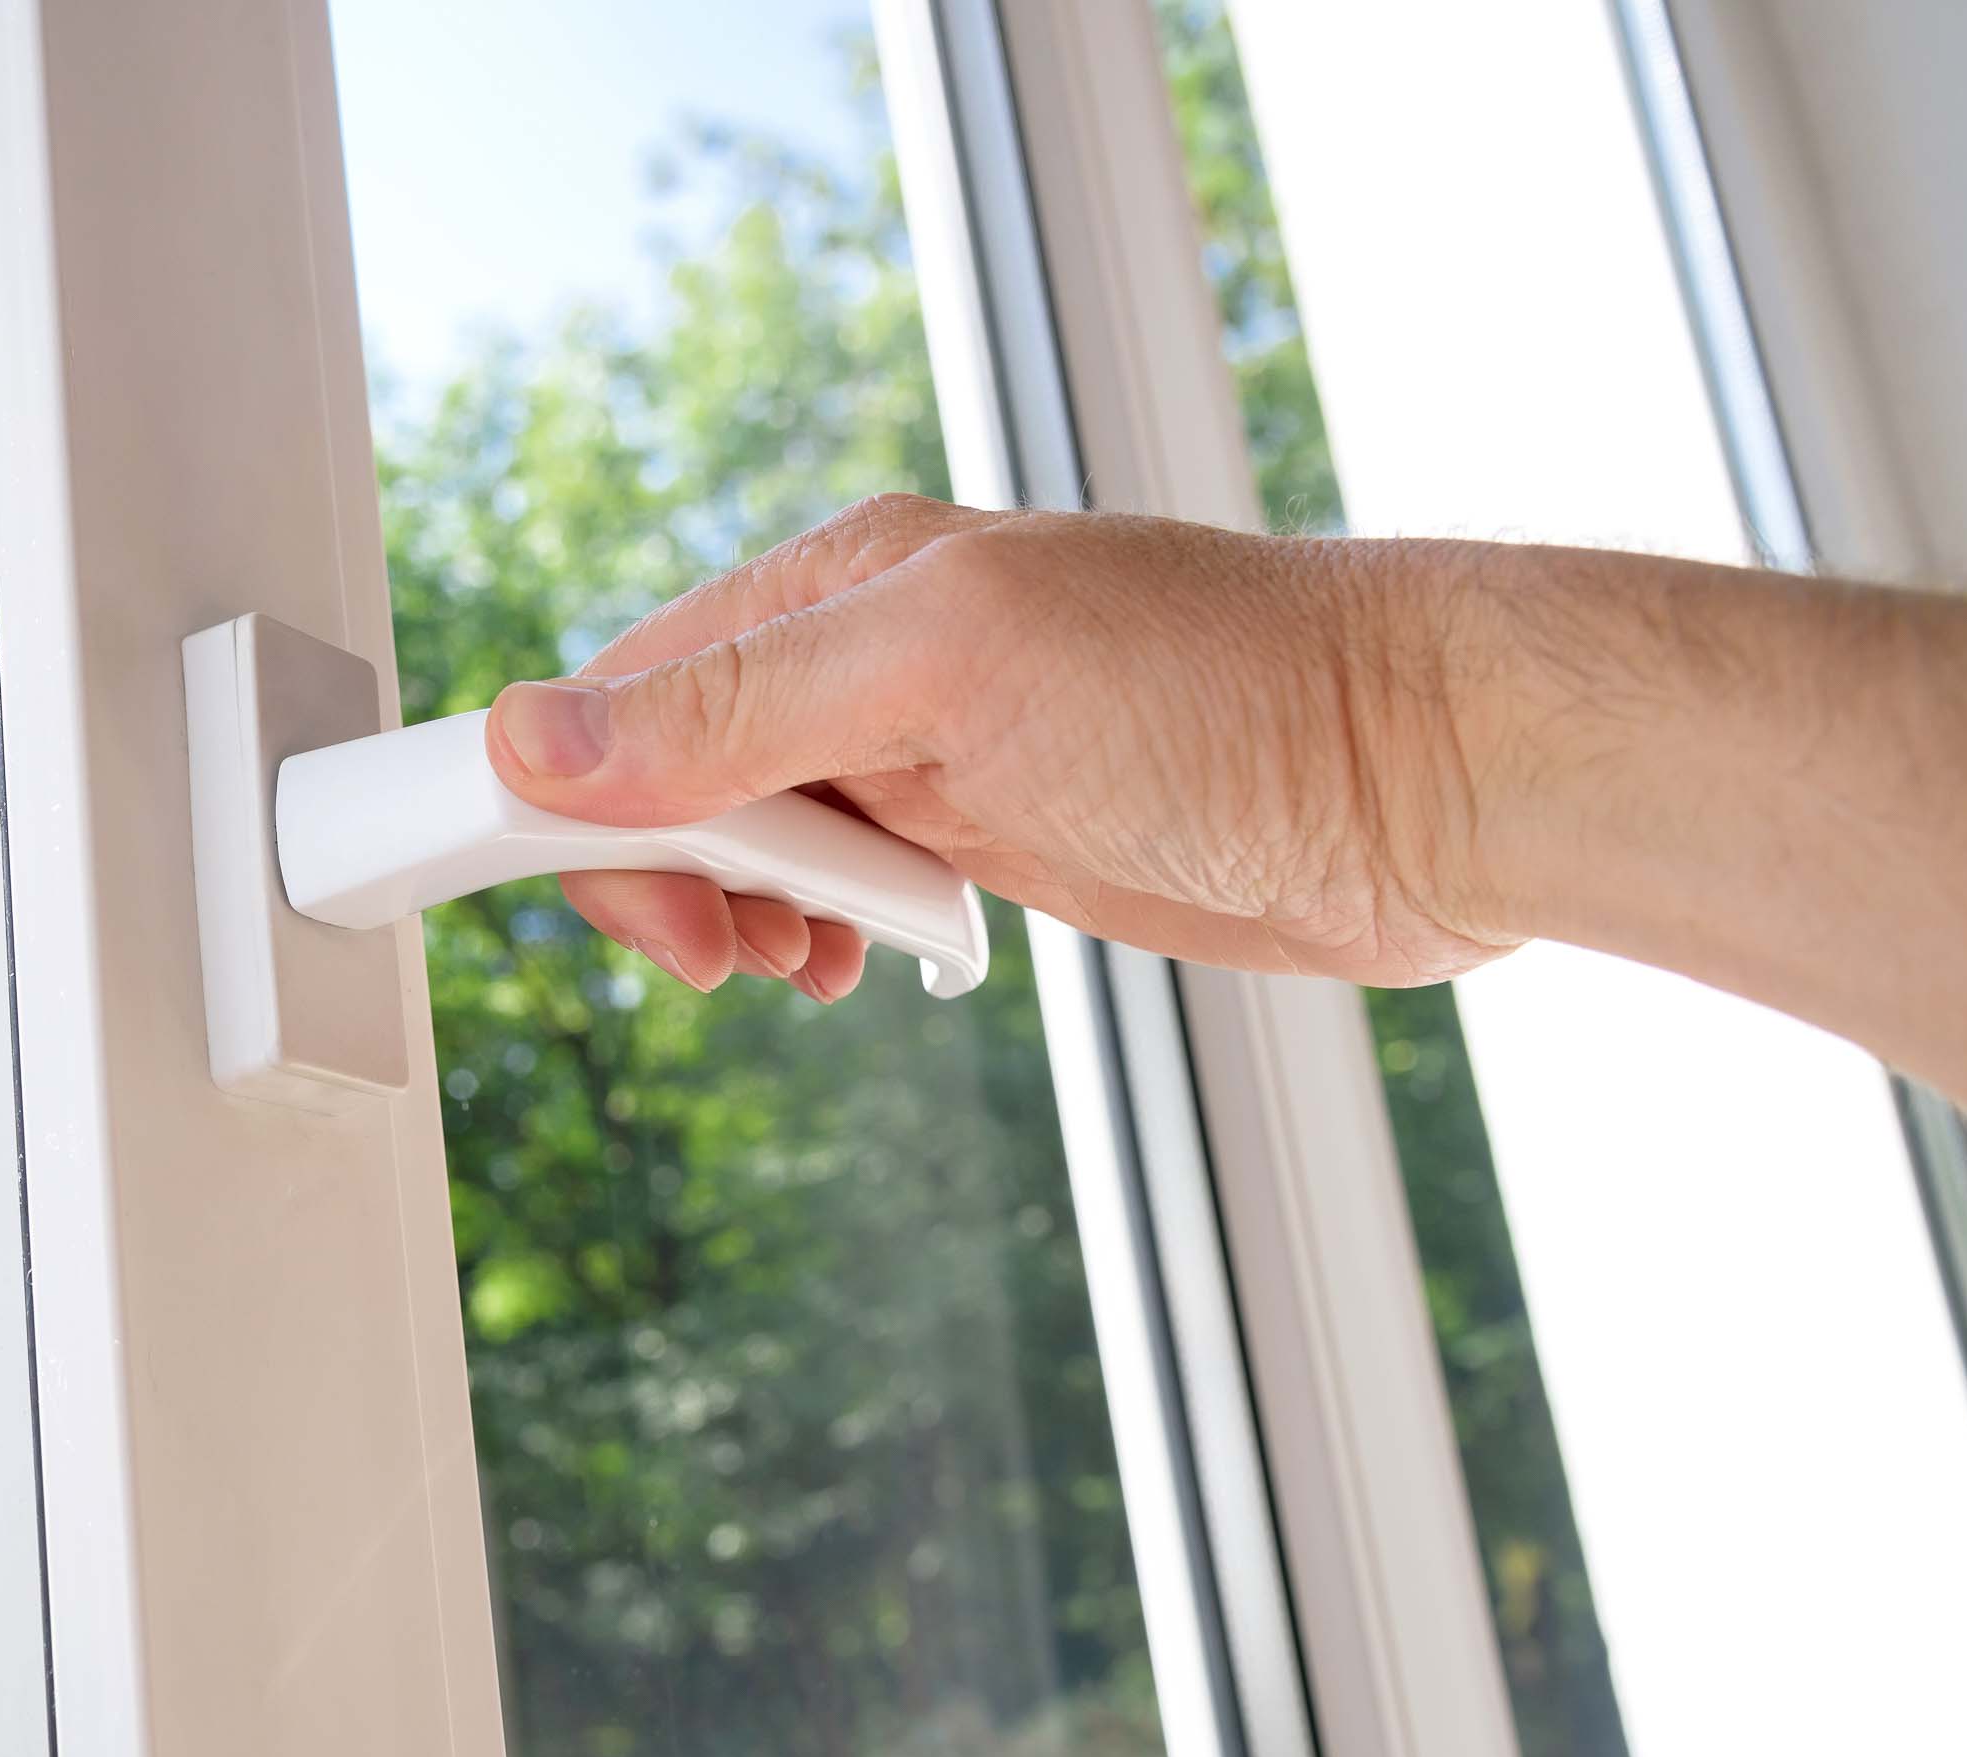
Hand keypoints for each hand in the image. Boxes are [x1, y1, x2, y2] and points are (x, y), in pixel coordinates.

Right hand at [486, 495, 1526, 998]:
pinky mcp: (998, 832)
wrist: (1431, 778)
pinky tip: (869, 962)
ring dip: (744, 914)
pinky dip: (826, 935)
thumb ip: (736, 708)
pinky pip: (848, 884)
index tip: (595, 899)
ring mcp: (936, 749)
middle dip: (668, 873)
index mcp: (844, 582)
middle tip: (727, 954)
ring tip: (808, 963)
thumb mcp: (949, 677)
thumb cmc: (1229, 694)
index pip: (631, 687)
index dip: (578, 796)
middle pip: (675, 773)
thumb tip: (535, 732)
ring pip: (757, 839)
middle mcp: (876, 656)